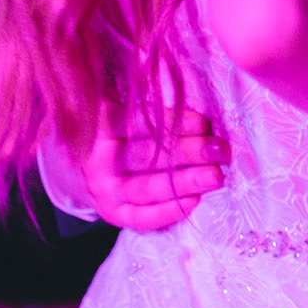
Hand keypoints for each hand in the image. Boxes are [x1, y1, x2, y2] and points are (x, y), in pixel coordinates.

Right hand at [77, 105, 229, 230]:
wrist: (87, 163)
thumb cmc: (117, 128)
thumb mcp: (120, 104)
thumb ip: (144, 97)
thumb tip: (186, 89)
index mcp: (102, 125)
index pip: (141, 124)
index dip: (175, 123)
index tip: (205, 123)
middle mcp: (99, 160)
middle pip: (149, 156)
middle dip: (189, 152)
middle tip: (220, 150)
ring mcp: (104, 190)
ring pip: (148, 187)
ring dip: (186, 182)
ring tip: (216, 176)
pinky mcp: (112, 213)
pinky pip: (141, 217)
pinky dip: (168, 211)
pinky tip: (194, 201)